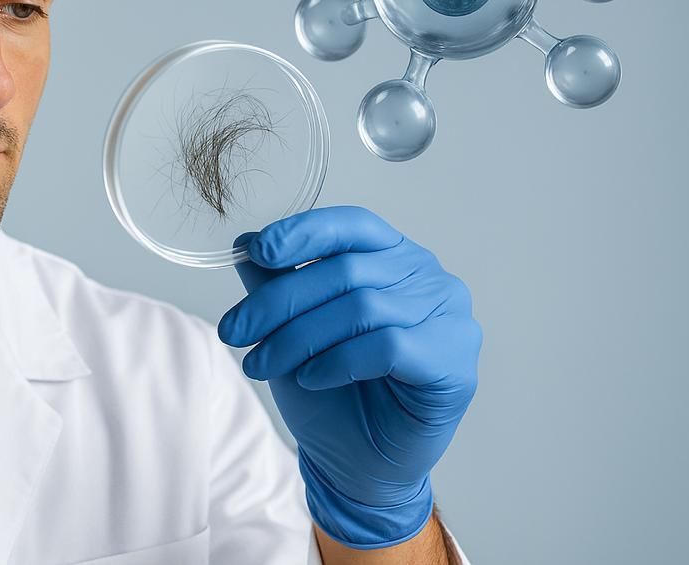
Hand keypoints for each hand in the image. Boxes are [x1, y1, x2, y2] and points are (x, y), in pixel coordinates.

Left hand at [217, 205, 481, 549]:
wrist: (357, 463)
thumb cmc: (331, 390)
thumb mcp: (292, 328)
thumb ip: (277, 282)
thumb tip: (244, 244)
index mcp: (393, 256)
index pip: (351, 225)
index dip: (303, 233)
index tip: (258, 252)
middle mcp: (428, 277)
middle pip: (346, 271)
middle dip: (279, 302)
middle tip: (234, 331)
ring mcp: (449, 317)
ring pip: (362, 308)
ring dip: (298, 338)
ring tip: (261, 363)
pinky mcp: (454, 361)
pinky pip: (387, 347)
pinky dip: (337, 361)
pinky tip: (310, 379)